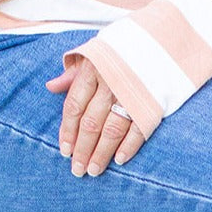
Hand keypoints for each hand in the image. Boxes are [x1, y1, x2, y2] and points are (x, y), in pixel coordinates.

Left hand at [46, 57, 144, 176]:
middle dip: (83, 149)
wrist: (161, 41)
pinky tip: (119, 160)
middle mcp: (110, 83)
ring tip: (94, 170)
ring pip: (112, 130)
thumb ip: (72, 73)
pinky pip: (138, 128)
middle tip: (78, 170)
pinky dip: (129, 146)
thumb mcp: (93, 54)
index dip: (68, 130)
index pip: (74, 106)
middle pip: (91, 123)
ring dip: (102, 153)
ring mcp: (131, 94)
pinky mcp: (151, 103)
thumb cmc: (120, 51)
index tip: (65, 151)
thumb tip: (51, 87)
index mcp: (93, 69)